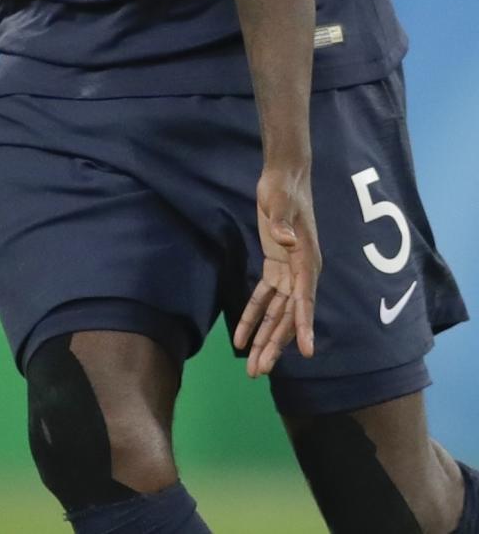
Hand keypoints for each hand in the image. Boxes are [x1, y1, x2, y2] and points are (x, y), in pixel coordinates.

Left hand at [233, 168, 320, 377]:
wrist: (283, 178)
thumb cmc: (284, 190)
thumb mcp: (281, 203)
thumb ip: (283, 222)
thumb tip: (286, 241)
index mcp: (307, 261)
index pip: (306, 299)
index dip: (304, 325)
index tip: (306, 352)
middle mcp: (302, 273)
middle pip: (288, 316)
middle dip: (274, 345)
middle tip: (259, 372)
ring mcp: (289, 272)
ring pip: (276, 314)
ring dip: (264, 339)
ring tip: (252, 367)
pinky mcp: (275, 267)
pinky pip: (264, 299)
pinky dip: (252, 318)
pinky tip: (241, 339)